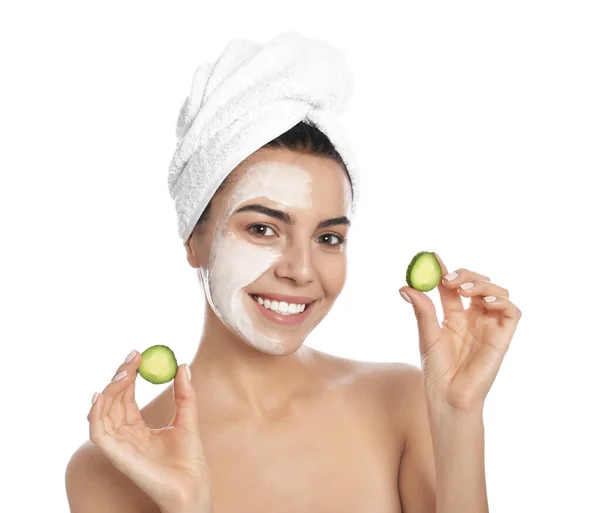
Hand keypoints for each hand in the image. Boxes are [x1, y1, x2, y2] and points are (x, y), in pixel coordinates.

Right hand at [88, 352, 210, 512]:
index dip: (129, 374)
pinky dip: (95, 412)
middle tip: (133, 357)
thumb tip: (182, 365)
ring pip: (102, 411)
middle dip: (120, 375)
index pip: (126, 396)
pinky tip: (102, 394)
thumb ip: (185, 394)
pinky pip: (97, 432)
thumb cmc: (190, 460)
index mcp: (137, 428)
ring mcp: (118, 445)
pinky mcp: (116, 455)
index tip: (138, 354)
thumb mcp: (188, 419)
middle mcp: (124, 435)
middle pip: (112, 400)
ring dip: (110, 388)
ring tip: (126, 371)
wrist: (193, 486)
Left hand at [399, 252, 521, 413]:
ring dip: (481, 284)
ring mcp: (488, 326)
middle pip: (475, 283)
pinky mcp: (502, 337)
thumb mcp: (427, 335)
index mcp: (453, 316)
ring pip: (496, 292)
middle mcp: (473, 318)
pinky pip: (512, 312)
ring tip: (463, 289)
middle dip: (464, 274)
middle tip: (448, 278)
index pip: (451, 286)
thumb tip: (405, 286)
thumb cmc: (436, 370)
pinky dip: (502, 301)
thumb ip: (422, 310)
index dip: (444, 269)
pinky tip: (485, 302)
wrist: (448, 397)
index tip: (431, 256)